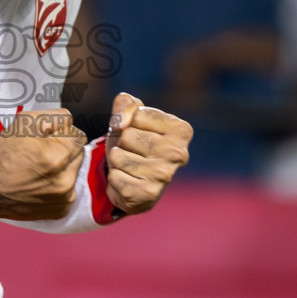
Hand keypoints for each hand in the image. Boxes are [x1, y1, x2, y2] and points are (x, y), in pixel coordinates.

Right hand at [0, 107, 86, 220]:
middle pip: (79, 154)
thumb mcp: (25, 122)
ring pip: (74, 173)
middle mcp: (66, 180)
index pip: (79, 136)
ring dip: (62, 168)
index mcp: (59, 156)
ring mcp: (64, 198)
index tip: (47, 138)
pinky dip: (58, 185)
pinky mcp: (61, 210)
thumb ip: (55, 117)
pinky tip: (40, 183)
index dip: (62, 133)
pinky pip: (68, 190)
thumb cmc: (3, 155)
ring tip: (39, 169)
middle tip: (41, 153)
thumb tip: (71, 122)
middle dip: (64, 150)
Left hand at [105, 92, 190, 214]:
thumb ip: (126, 103)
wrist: (135, 181)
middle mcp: (178, 154)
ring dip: (117, 159)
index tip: (138, 132)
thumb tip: (121, 123)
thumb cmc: (135, 142)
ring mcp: (164, 176)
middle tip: (132, 151)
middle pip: (127, 136)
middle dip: (122, 141)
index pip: (137, 114)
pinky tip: (128, 179)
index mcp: (181, 130)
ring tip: (129, 164)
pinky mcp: (148, 194)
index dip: (129, 122)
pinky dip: (115, 177)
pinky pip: (115, 177)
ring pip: (118, 156)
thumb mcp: (132, 116)